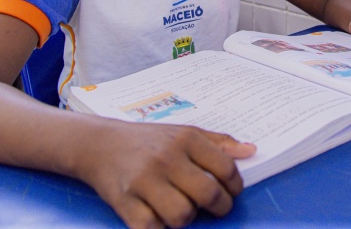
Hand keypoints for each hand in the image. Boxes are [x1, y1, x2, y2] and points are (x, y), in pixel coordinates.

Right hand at [78, 121, 255, 228]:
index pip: (226, 168)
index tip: (231, 191)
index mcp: (186, 139)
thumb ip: (219, 142)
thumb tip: (251, 151)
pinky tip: (158, 216)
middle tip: (215, 207)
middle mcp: (167, 158)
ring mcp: (145, 181)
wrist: (99, 143)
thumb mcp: (184, 132)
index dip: (235, 186)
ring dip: (186, 218)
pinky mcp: (125, 202)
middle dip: (219, 207)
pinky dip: (159, 227)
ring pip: (182, 215)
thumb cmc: (148, 140)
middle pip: (208, 194)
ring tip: (182, 209)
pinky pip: (152, 228)